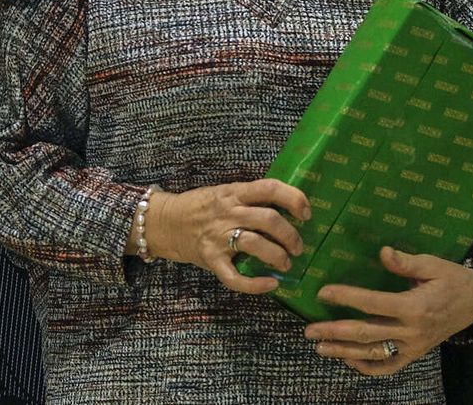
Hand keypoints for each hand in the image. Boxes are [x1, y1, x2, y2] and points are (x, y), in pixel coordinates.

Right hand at [143, 180, 310, 294]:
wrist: (166, 222)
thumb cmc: (201, 206)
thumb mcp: (224, 192)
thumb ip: (249, 198)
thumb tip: (287, 207)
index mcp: (234, 192)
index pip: (270, 188)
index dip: (294, 198)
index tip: (306, 212)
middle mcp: (228, 212)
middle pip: (269, 220)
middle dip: (291, 236)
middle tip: (298, 247)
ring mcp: (218, 237)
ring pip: (256, 244)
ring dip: (278, 256)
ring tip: (286, 264)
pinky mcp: (211, 259)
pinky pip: (235, 277)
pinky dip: (256, 285)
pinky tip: (270, 285)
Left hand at [303, 247, 472, 376]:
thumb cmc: (452, 278)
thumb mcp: (433, 264)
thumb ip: (406, 262)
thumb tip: (382, 252)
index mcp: (415, 307)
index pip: (373, 303)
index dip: (346, 297)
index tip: (323, 293)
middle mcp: (412, 331)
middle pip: (367, 334)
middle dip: (335, 332)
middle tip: (309, 330)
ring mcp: (413, 347)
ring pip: (374, 353)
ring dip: (344, 352)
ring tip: (319, 347)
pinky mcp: (415, 355)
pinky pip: (389, 366)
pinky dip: (368, 367)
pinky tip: (348, 360)